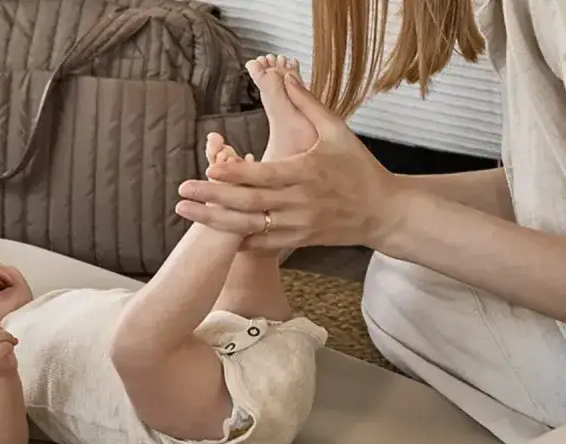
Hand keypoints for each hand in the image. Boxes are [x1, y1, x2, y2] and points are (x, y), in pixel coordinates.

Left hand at [175, 74, 399, 249]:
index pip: (265, 175)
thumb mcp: (338, 132)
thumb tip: (285, 76)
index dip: (237, 173)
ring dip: (215, 220)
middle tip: (182, 190)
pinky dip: (237, 240)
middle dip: (213, 198)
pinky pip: (263, 244)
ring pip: (250, 227)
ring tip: (186, 210)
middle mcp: (300, 202)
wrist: (383, 213)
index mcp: (307, 173)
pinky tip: (212, 232)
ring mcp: (298, 225)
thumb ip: (308, 105)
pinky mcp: (298, 240)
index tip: (211, 166)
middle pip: (249, 204)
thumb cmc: (360, 168)